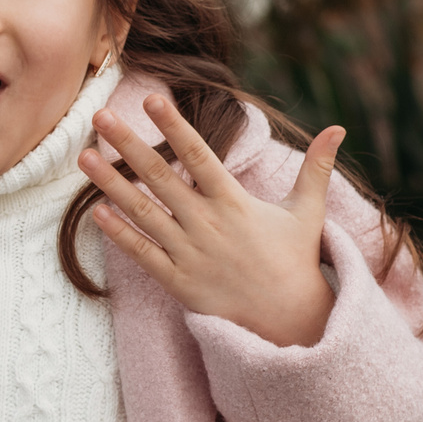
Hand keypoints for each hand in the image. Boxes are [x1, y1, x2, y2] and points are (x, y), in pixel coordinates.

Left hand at [81, 95, 343, 348]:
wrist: (290, 322)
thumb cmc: (295, 260)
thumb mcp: (308, 212)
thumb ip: (316, 168)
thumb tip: (339, 127)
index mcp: (235, 203)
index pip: (200, 156)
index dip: (175, 127)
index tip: (151, 99)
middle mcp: (208, 225)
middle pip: (161, 179)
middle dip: (128, 146)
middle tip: (99, 115)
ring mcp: (191, 254)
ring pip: (144, 214)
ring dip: (111, 184)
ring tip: (83, 157)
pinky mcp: (180, 283)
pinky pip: (144, 255)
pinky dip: (120, 235)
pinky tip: (95, 212)